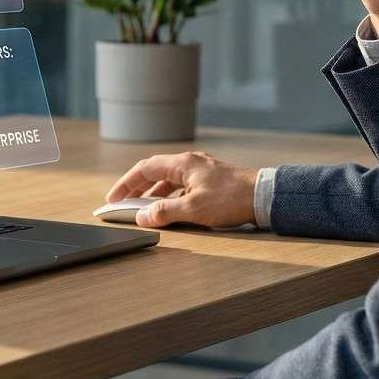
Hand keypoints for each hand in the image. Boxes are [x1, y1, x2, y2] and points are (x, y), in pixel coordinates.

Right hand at [104, 151, 257, 228]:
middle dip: (136, 187)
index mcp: (183, 163)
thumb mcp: (193, 209)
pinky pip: (181, 185)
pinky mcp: (210, 180)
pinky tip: (170, 208)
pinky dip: (169, 195)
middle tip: (122, 202)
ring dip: (153, 192)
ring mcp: (201, 170)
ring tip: (143, 207)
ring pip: (168, 179)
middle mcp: (190, 162)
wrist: (264, 197)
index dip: (126, 184)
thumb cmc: (231, 199)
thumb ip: (164, 212)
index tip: (113, 198)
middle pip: (154, 171)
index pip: (144, 169)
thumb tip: (141, 216)